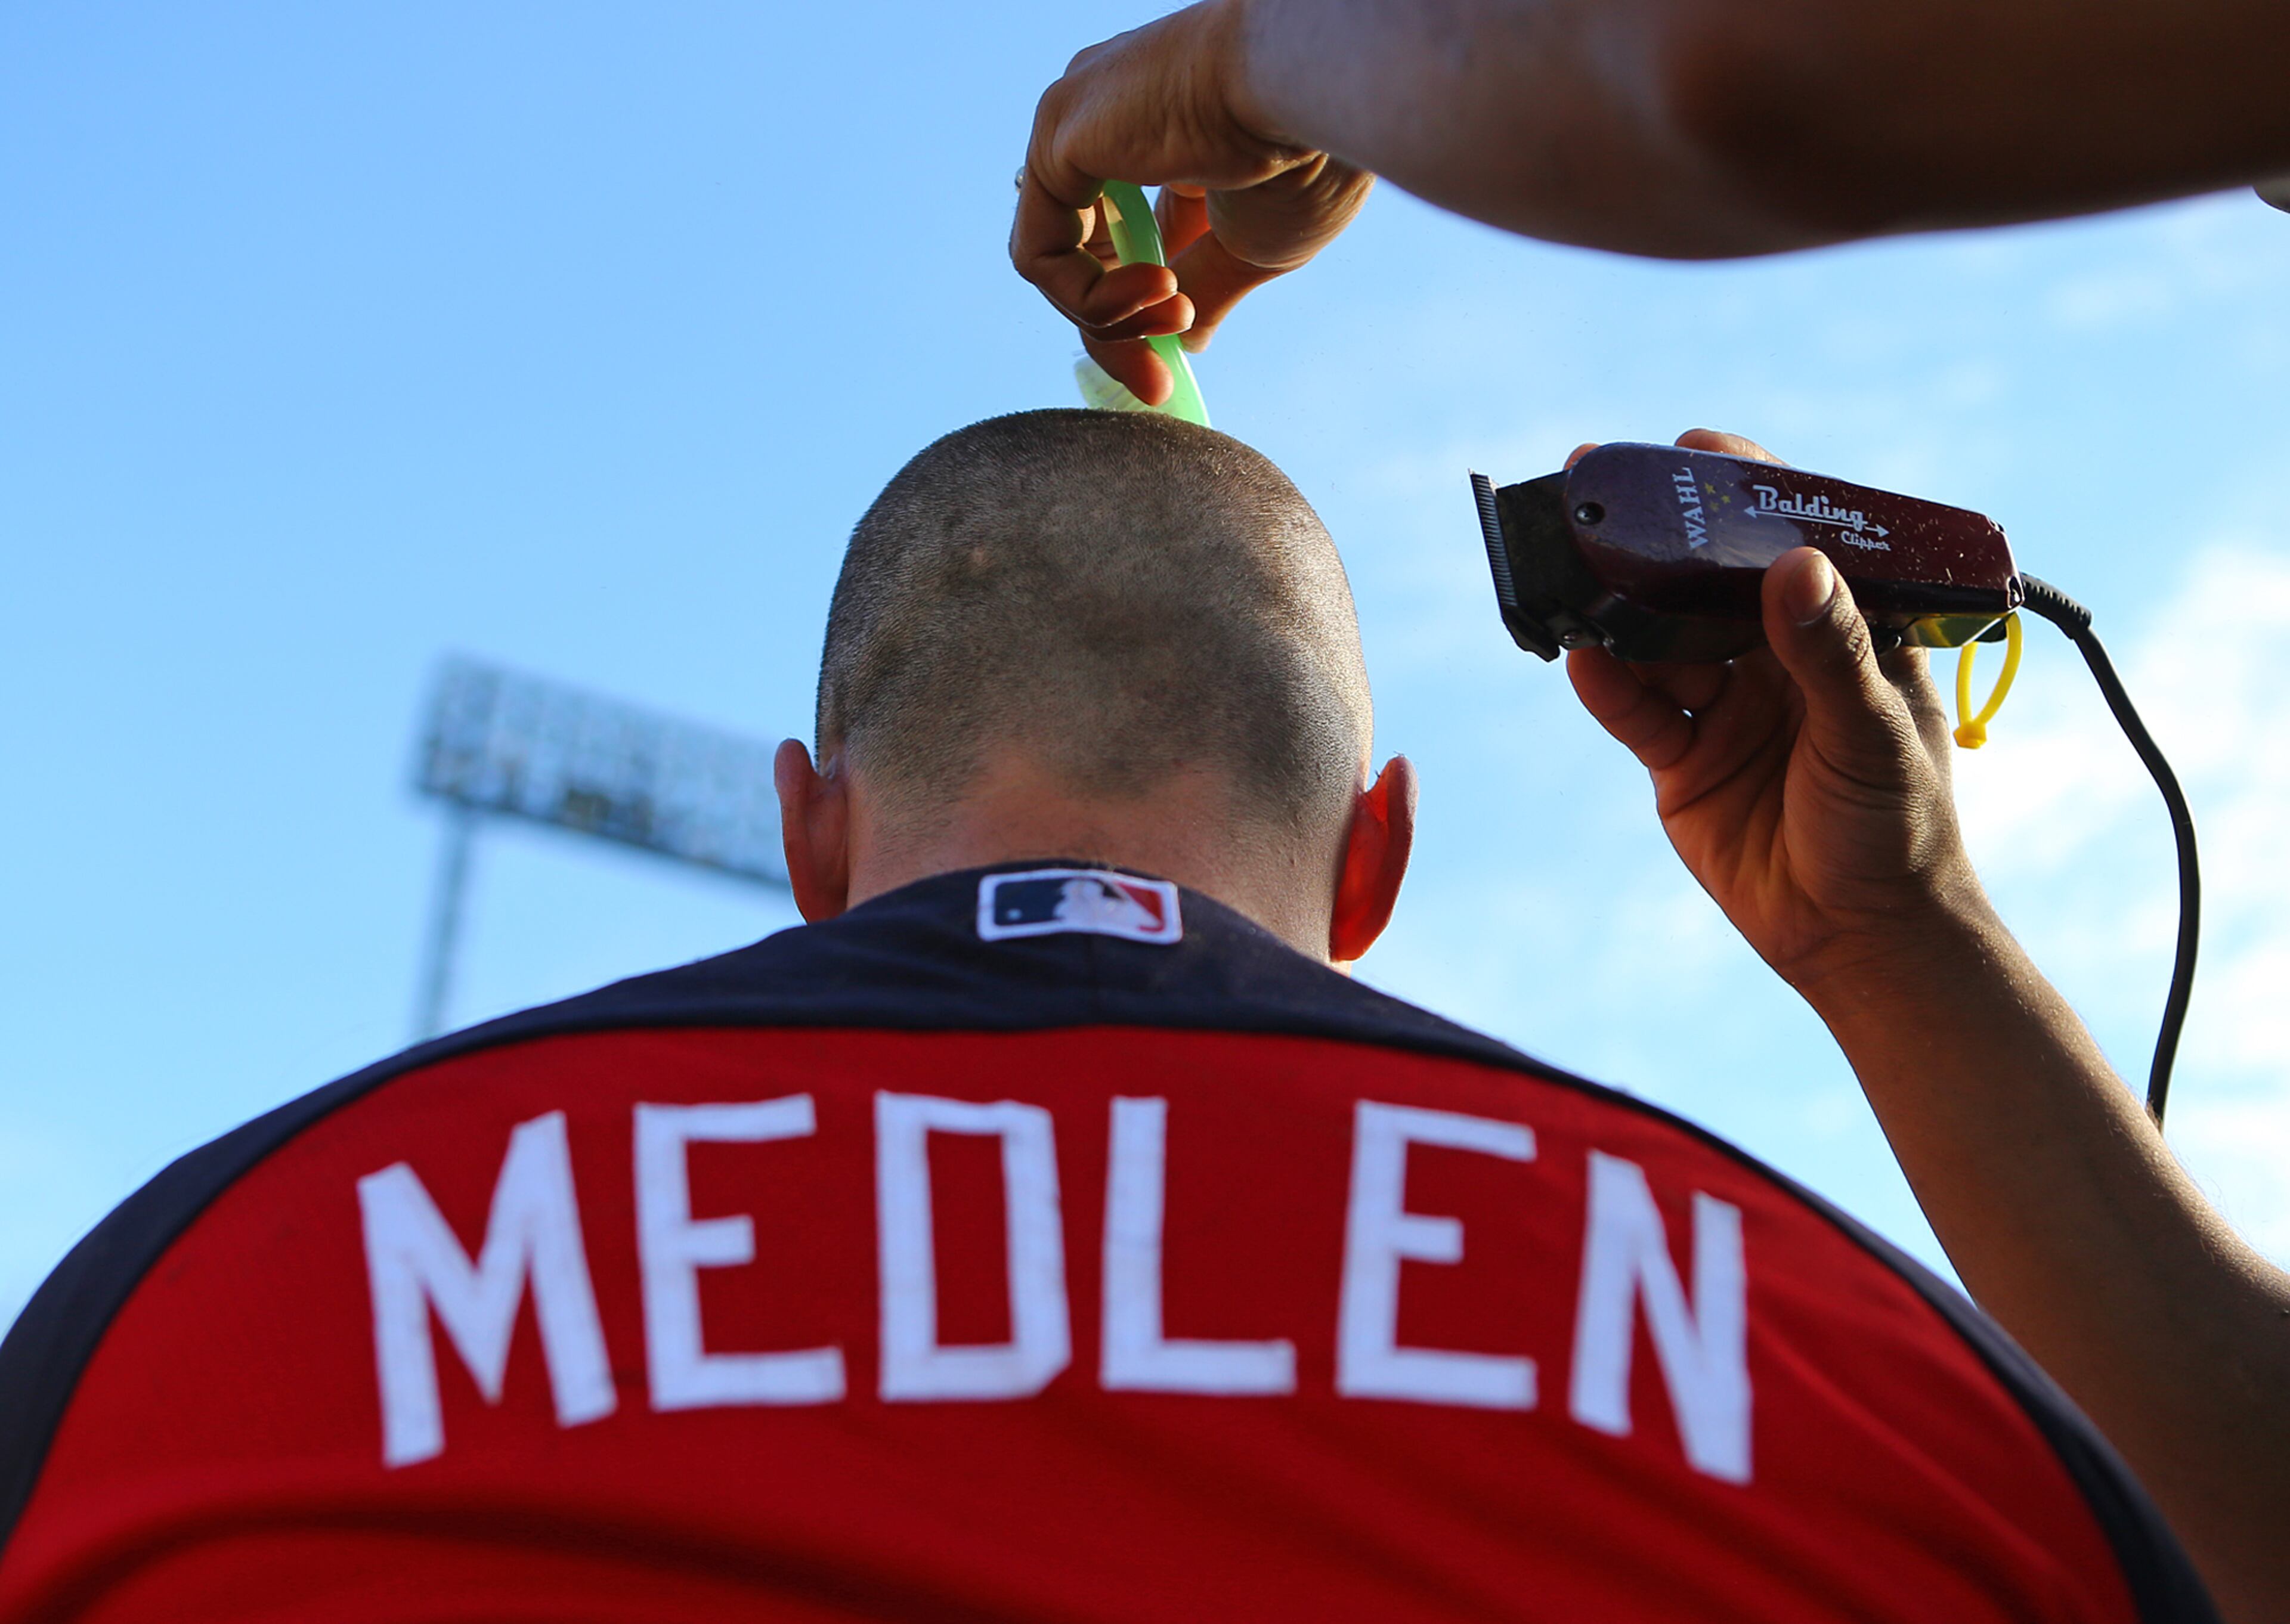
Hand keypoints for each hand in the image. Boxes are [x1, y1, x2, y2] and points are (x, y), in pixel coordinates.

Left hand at [1011, 0, 1373, 405]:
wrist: (1313, 94)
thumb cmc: (1305, 154)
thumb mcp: (1252, 245)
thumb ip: (1205, 285)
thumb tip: (1186, 337)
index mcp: (1153, 135)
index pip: (1116, 240)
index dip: (1136, 315)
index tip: (1169, 373)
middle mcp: (1103, 121)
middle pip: (1078, 258)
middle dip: (1119, 332)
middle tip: (1160, 380)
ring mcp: (1074, 123)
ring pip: (1055, 264)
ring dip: (1113, 320)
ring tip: (1179, 315)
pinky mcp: (1058, 136)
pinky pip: (1040, 253)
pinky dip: (1091, 298)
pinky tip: (1159, 289)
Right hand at [1565, 430, 1987, 989]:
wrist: (1861, 938)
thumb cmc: (1898, 829)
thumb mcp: (1871, 732)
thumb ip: (1832, 651)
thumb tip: (1794, 565)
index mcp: (1846, 631)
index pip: (1791, 540)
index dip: (1744, 492)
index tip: (1697, 451)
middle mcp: (1778, 657)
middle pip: (1706, 580)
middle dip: (1657, 538)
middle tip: (1602, 488)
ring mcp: (1725, 705)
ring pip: (1659, 637)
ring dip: (1618, 607)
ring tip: (1575, 571)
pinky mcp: (1682, 760)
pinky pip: (1636, 708)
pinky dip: (1608, 684)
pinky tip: (1584, 657)